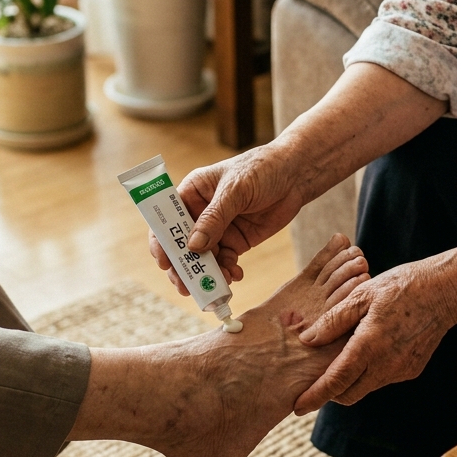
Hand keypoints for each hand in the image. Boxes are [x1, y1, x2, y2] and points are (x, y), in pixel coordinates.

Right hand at [150, 146, 306, 295]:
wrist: (295, 176)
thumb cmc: (261, 170)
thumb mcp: (235, 190)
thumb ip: (215, 217)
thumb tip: (193, 247)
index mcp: (191, 193)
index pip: (167, 220)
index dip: (161, 242)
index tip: (165, 262)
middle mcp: (200, 214)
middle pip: (182, 245)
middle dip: (183, 267)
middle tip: (187, 286)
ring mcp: (218, 230)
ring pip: (204, 258)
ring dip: (207, 274)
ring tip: (216, 285)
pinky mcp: (236, 242)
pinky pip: (226, 262)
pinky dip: (228, 272)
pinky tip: (236, 275)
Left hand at [292, 259, 456, 412]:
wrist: (444, 291)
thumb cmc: (399, 288)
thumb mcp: (360, 296)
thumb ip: (332, 321)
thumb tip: (307, 340)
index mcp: (368, 347)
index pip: (335, 382)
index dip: (314, 397)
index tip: (297, 407)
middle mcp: (385, 366)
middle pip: (348, 394)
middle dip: (329, 393)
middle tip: (315, 381)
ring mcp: (400, 371)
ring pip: (366, 387)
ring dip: (350, 380)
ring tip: (342, 356)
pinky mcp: (411, 370)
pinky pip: (383, 378)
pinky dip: (369, 371)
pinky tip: (369, 349)